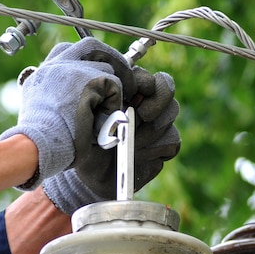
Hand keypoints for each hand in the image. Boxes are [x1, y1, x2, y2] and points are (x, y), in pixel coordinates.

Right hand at [0, 37, 133, 189]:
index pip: (66, 51)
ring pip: (106, 68)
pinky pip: (113, 86)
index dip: (86, 60)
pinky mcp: (88, 81)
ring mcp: (71, 70)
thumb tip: (74, 100)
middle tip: (122, 81)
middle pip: (90, 47)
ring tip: (102, 115)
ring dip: (110, 91)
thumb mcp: (42, 116)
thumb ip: (56, 100)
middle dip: (111, 60)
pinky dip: (113, 104)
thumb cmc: (40, 143)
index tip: (96, 75)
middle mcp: (55, 66)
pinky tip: (101, 121)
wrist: (36, 147)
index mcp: (43, 75)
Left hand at [43, 67, 180, 213]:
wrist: (90, 176)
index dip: (143, 83)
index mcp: (126, 90)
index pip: (146, 77)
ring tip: (129, 143)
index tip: (129, 94)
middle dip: (155, 103)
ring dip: (149, 131)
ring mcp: (157, 125)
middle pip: (166, 89)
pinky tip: (137, 156)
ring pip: (170, 115)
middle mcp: (145, 104)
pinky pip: (172, 142)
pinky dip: (155, 149)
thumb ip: (95, 96)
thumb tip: (114, 85)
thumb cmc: (83, 142)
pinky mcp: (163, 146)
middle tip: (141, 116)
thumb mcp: (82, 117)